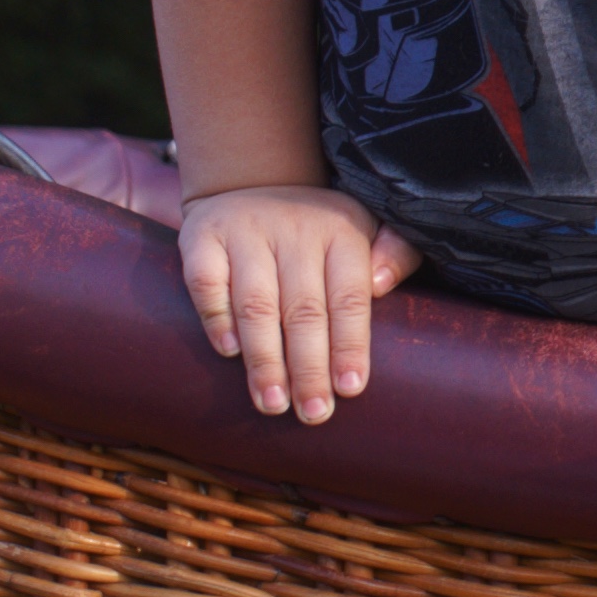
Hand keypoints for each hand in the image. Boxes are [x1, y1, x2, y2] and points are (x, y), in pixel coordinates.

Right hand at [175, 182, 418, 420]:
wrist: (250, 183)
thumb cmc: (318, 229)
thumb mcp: (368, 227)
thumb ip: (396, 253)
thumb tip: (384, 285)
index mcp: (341, 232)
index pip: (348, 297)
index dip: (349, 344)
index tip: (350, 387)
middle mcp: (294, 231)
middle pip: (303, 309)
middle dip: (308, 368)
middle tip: (313, 412)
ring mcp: (245, 233)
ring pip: (255, 303)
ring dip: (264, 359)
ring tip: (272, 403)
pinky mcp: (201, 237)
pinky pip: (206, 282)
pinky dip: (217, 318)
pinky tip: (230, 352)